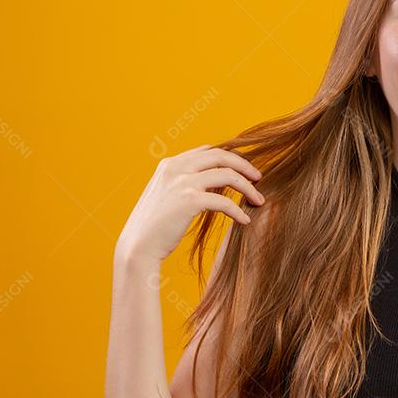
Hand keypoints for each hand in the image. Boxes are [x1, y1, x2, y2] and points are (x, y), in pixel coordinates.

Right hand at [116, 144, 265, 262]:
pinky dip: (238, 211)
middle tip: (259, 178)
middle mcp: (176, 168)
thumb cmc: (155, 227)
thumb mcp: (167, 195)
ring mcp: (182, 182)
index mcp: (170, 164)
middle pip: (222, 155)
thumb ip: (184, 183)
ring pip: (228, 175)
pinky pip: (225, 202)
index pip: (208, 150)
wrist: (137, 248)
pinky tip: (245, 221)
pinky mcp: (189, 201)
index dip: (231, 157)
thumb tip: (213, 182)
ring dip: (248, 188)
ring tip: (259, 201)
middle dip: (245, 166)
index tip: (245, 170)